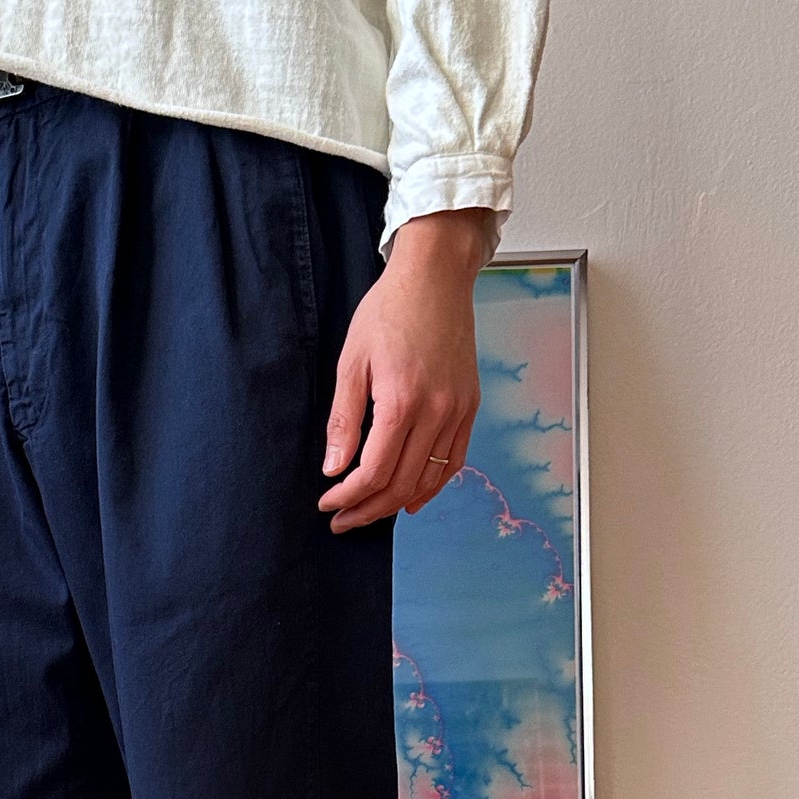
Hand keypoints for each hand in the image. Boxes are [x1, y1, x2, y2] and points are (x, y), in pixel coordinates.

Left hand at [318, 207, 489, 530]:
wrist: (435, 277)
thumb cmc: (389, 311)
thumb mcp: (351, 362)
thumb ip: (344, 420)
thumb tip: (334, 469)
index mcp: (402, 402)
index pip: (374, 472)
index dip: (348, 497)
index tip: (328, 503)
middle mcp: (436, 412)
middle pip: (402, 484)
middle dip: (368, 509)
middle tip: (343, 521)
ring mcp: (458, 410)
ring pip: (430, 478)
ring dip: (398, 503)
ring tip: (370, 513)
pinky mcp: (470, 405)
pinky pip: (454, 459)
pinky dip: (434, 484)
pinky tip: (413, 497)